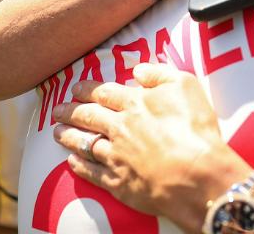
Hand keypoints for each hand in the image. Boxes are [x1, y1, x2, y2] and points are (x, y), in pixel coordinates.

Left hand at [52, 63, 251, 231]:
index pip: (104, 92)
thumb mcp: (186, 86)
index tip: (75, 88)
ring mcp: (116, 156)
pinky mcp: (119, 183)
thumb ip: (160, 74)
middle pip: (88, 116)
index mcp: (135, 103)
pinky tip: (72, 162)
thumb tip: (138, 70)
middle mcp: (120, 128)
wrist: (197, 176)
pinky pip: (92, 172)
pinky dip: (79, 166)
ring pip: (84, 143)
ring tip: (56, 132)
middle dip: (70, 111)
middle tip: (57, 109)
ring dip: (68, 136)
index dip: (87, 89)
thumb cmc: (195, 129)